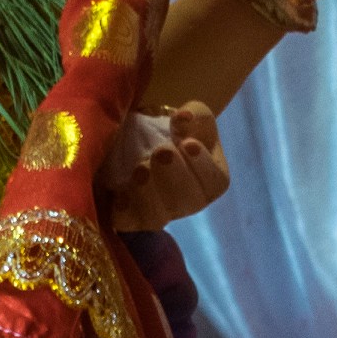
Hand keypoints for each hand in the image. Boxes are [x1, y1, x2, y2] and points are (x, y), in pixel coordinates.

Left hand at [108, 102, 228, 234]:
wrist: (136, 139)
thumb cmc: (172, 130)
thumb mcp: (190, 115)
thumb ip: (195, 115)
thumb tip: (184, 118)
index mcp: (210, 179)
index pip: (215, 181)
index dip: (202, 165)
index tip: (188, 143)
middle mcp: (188, 202)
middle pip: (189, 202)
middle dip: (174, 175)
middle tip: (161, 152)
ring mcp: (160, 213)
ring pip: (160, 217)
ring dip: (150, 193)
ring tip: (141, 169)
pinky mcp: (130, 219)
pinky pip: (128, 223)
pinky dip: (124, 209)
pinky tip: (121, 192)